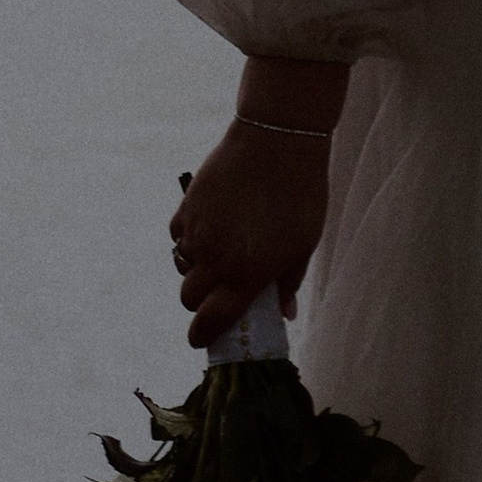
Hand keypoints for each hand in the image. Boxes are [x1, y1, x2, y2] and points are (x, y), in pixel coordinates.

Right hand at [169, 121, 330, 349]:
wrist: (277, 141)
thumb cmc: (300, 195)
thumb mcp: (304, 245)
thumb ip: (288, 283)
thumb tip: (284, 314)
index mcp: (247, 275)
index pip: (212, 321)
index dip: (203, 335)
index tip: (201, 340)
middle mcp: (216, 258)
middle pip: (190, 298)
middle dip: (200, 302)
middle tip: (218, 292)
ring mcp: (198, 231)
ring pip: (183, 265)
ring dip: (195, 268)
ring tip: (220, 252)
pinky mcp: (188, 206)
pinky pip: (178, 235)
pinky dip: (188, 239)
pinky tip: (208, 228)